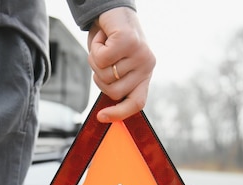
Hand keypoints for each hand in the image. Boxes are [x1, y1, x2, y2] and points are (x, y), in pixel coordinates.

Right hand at [88, 7, 154, 122]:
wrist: (111, 10)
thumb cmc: (110, 40)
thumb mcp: (115, 65)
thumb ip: (114, 83)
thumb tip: (104, 112)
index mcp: (144, 74)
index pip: (137, 103)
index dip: (119, 114)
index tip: (101, 116)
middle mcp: (147, 66)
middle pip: (113, 91)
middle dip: (99, 77)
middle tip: (102, 59)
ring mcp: (140, 54)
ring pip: (105, 74)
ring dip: (95, 60)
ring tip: (104, 46)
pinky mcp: (129, 41)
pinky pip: (102, 58)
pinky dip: (95, 48)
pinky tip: (103, 37)